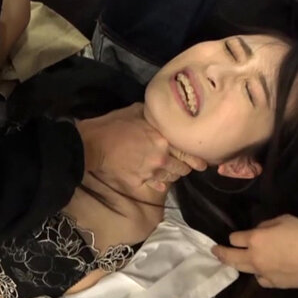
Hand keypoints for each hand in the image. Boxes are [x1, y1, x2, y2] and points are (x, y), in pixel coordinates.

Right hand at [76, 104, 206, 191]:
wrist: (93, 145)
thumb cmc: (112, 125)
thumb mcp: (135, 111)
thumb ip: (152, 115)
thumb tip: (160, 113)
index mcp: (162, 139)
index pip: (187, 152)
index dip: (197, 158)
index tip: (204, 162)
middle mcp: (161, 158)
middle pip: (182, 168)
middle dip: (186, 167)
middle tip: (189, 167)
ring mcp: (150, 172)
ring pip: (171, 178)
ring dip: (173, 175)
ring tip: (173, 172)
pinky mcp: (139, 182)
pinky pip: (156, 186)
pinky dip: (160, 185)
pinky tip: (161, 183)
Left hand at [212, 214, 297, 288]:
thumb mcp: (285, 220)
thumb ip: (267, 225)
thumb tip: (260, 231)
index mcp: (255, 239)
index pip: (235, 239)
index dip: (235, 237)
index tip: (235, 237)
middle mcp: (254, 257)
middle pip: (231, 257)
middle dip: (221, 253)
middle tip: (214, 251)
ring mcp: (262, 272)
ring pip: (243, 270)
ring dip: (237, 265)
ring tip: (233, 262)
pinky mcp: (273, 283)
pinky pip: (259, 279)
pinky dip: (258, 274)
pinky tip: (261, 271)